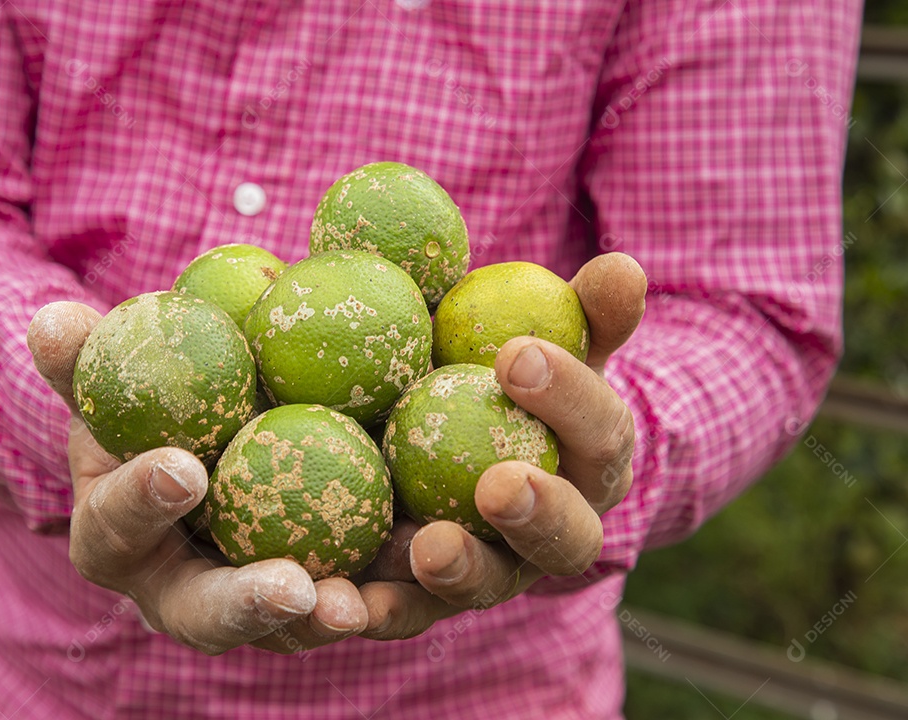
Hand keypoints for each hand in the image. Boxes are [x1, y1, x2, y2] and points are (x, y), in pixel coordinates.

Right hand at [28, 302, 369, 655]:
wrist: (207, 444)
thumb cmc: (152, 413)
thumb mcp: (114, 382)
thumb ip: (86, 360)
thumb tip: (49, 317)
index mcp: (118, 541)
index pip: (117, 529)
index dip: (141, 504)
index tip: (184, 469)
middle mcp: (181, 592)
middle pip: (208, 615)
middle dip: (247, 605)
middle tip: (294, 586)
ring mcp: (253, 603)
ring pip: (290, 629)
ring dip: (330, 617)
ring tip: (365, 601)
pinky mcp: (318, 595)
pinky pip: (358, 599)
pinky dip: (392, 588)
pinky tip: (429, 560)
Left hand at [355, 252, 646, 638]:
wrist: (459, 440)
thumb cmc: (506, 374)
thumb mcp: (542, 336)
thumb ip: (582, 311)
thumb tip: (622, 265)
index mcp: (592, 460)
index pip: (601, 431)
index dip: (571, 397)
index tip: (517, 355)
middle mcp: (555, 530)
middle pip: (568, 537)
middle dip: (541, 512)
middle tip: (500, 483)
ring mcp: (493, 571)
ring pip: (487, 585)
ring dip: (462, 571)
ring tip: (428, 547)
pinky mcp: (425, 599)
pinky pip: (402, 611)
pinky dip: (375, 609)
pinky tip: (338, 598)